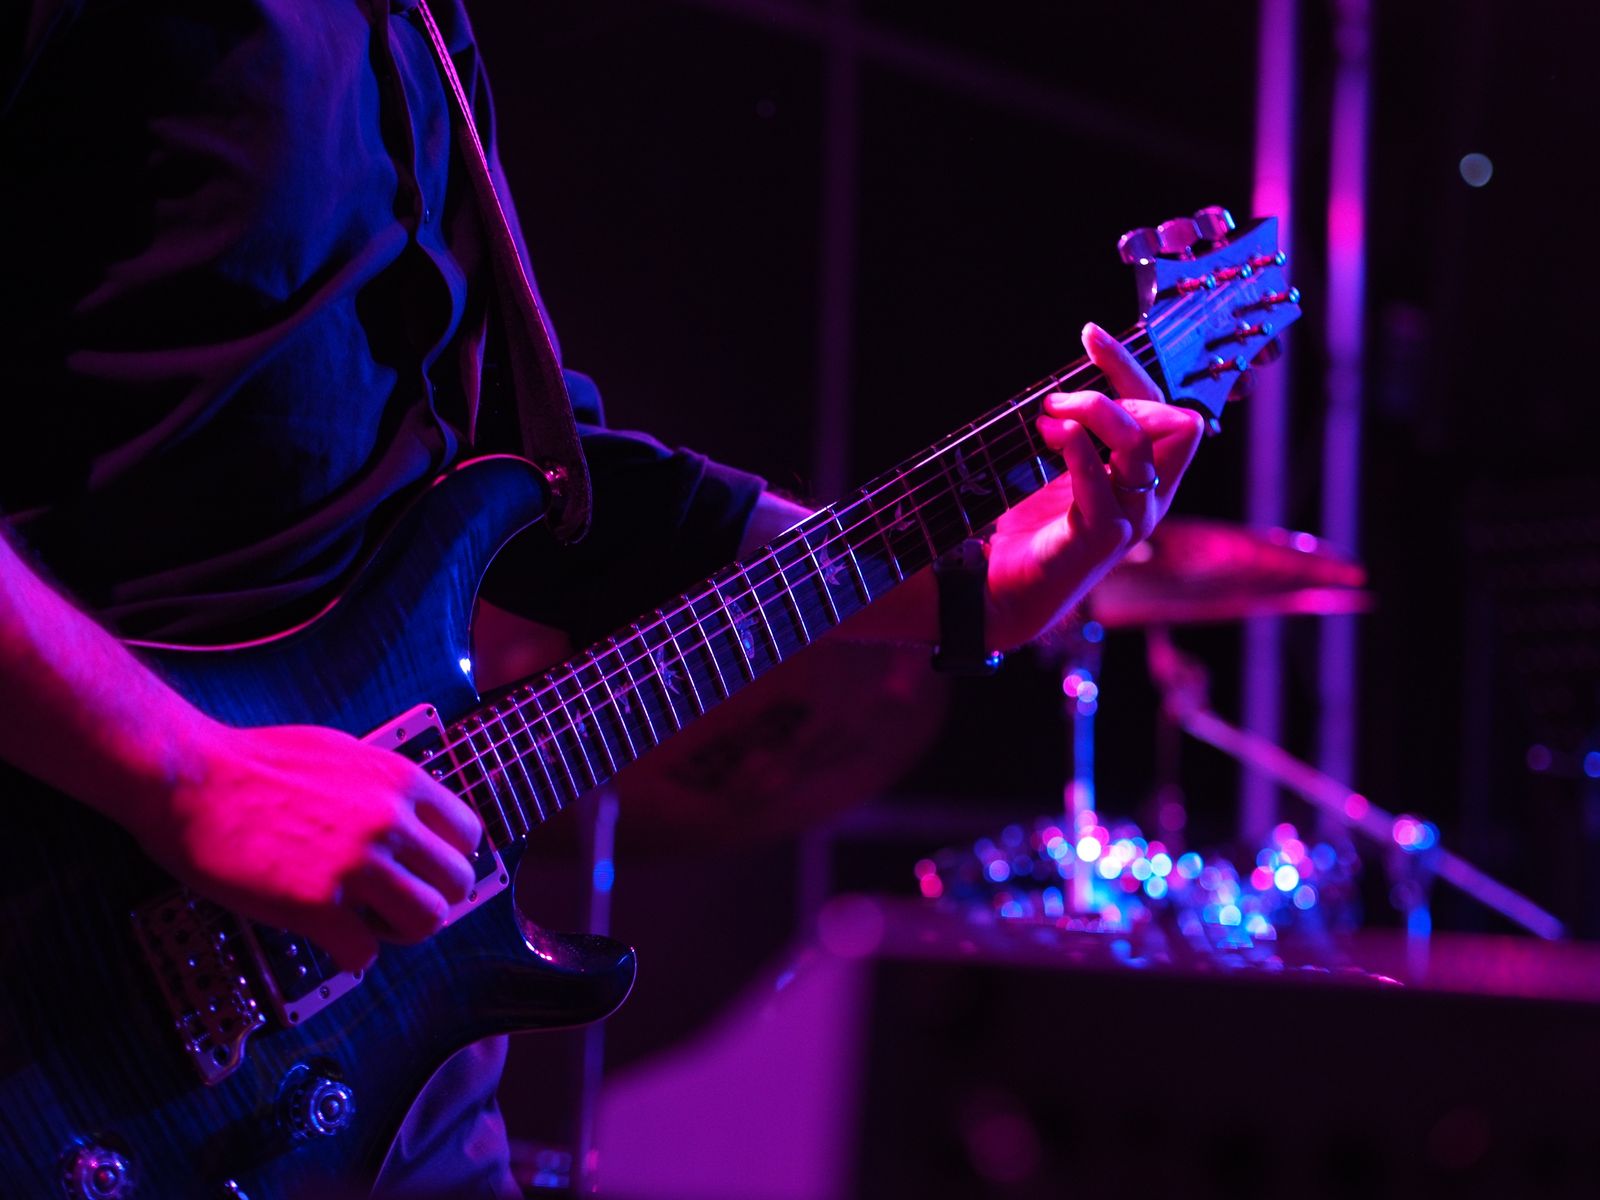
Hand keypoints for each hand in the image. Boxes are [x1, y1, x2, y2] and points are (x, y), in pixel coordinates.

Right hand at [135, 722, 482, 971]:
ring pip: (426, 922)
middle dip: (430, 899)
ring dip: (399, 932)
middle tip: (396, 905)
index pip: (468, 835)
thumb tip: (413, 820)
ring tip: (369, 925)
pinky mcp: (317, 905)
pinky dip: (352, 956)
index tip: (422, 871)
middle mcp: (390, 823)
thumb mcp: (344, 754)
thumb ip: (386, 789)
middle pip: (457, 885)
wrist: (190, 777)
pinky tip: (332, 940)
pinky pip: (365, 954)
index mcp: (401, 782)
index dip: (445, 859)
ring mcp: (357, 865)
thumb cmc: (257, 761)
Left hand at [985, 321, 1204, 646]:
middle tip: (1058, 399)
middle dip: (1117, 391)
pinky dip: (1077, 447)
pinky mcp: (1102, 538)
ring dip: (1094, 413)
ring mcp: (1131, 519)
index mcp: (1149, 476)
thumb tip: (1073, 378)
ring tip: (1049, 416)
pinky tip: (1051, 434)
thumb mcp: (1060, 465)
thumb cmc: (1028, 525)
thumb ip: (1079, 429)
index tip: (1089, 335)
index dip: (1128, 366)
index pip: (1165, 406)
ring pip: (1141, 442)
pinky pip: (1102, 480)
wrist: (1000, 589)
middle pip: (1173, 418)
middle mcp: (1151, 497)